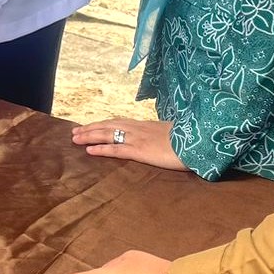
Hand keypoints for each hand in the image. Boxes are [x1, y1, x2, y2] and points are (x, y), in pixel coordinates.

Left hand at [72, 119, 188, 171]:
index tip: (90, 125)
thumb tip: (159, 138)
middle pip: (108, 125)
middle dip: (90, 128)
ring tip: (75, 139)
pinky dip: (101, 149)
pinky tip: (89, 151)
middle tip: (75, 132)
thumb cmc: (189, 138)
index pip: (119, 122)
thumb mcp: (172, 133)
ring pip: (108, 135)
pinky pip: (116, 149)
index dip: (103, 123)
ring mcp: (138, 139)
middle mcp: (138, 129)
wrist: (199, 140)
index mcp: (145, 125)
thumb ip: (161, 134)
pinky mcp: (141, 151)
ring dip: (90, 136)